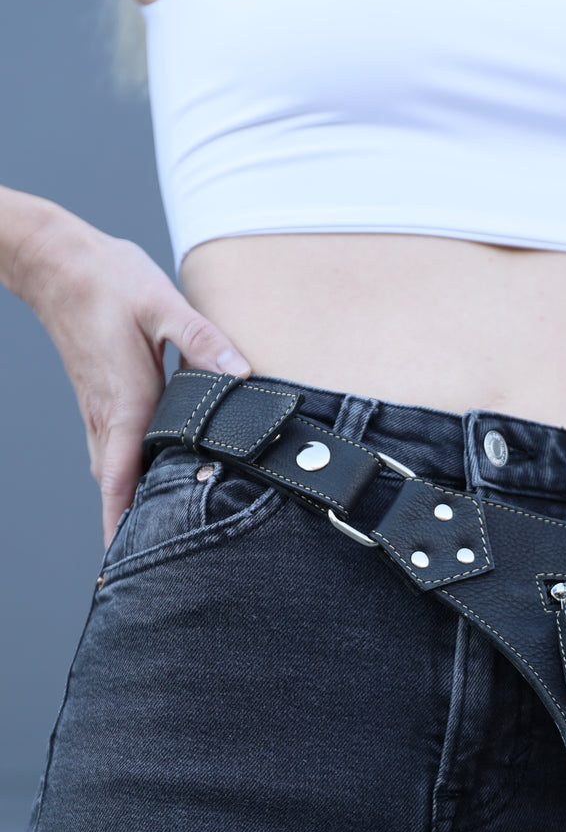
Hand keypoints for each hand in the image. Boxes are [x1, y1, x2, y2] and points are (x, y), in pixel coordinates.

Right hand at [17, 209, 250, 547]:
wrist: (58, 261)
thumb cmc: (107, 280)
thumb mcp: (162, 302)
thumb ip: (204, 340)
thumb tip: (241, 373)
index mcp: (126, 402)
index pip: (121, 479)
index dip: (124, 523)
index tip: (124, 563)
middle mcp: (108, 416)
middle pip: (117, 489)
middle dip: (131, 530)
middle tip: (153, 570)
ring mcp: (100, 412)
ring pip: (113, 473)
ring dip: (128, 506)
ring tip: (152, 543)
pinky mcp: (102, 403)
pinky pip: (113, 454)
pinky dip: (127, 479)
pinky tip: (146, 489)